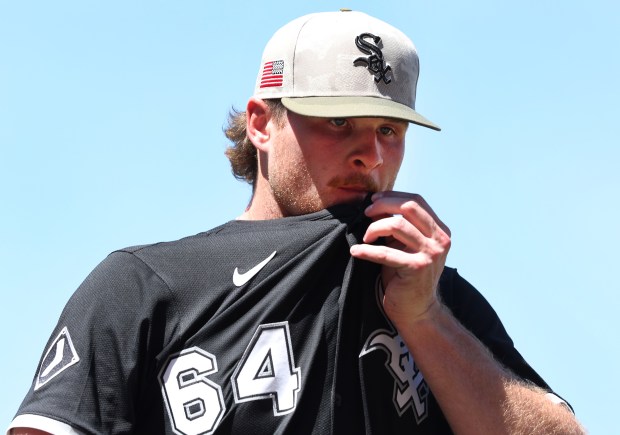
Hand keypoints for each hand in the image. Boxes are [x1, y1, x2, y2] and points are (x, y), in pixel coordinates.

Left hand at [350, 191, 450, 327]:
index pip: (416, 201)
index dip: (392, 197)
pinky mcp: (417, 268)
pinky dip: (367, 250)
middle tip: (366, 213)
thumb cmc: (406, 276)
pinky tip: (355, 251)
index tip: (373, 200)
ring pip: (397, 225)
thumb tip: (375, 206)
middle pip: (409, 207)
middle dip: (383, 206)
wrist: (416, 310)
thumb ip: (399, 227)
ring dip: (374, 228)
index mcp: (440, 230)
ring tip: (364, 237)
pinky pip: (386, 253)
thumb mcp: (406, 246)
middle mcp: (440, 240)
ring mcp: (431, 254)